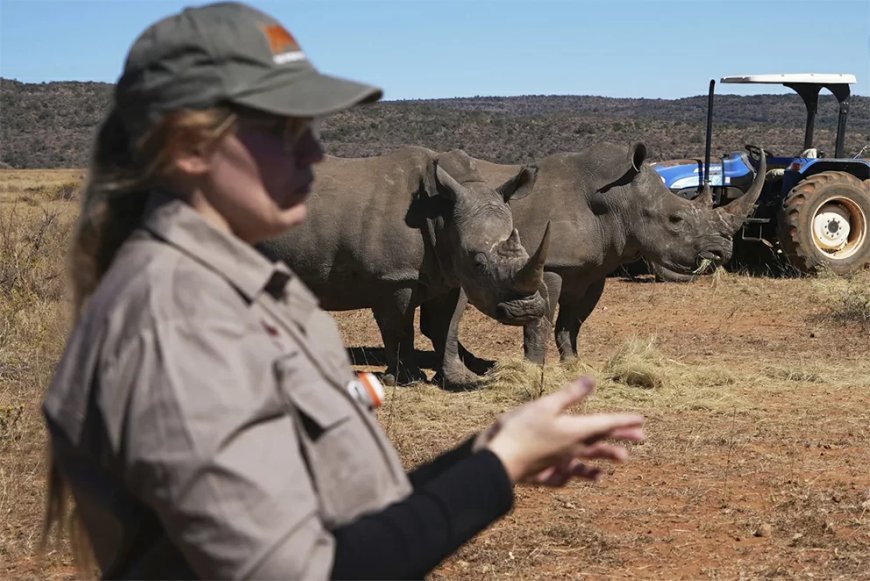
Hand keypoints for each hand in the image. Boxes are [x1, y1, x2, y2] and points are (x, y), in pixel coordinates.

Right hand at [483, 376, 643, 484]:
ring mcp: (560, 462)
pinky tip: (577, 477)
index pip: (605, 425)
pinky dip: (578, 474)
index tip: (641, 420)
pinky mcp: (546, 471)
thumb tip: (593, 379)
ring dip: (606, 456)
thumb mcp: (545, 406)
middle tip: (642, 437)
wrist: (499, 462)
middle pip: (601, 441)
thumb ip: (570, 395)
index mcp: (575, 431)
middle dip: (621, 437)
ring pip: (589, 458)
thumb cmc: (520, 430)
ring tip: (622, 459)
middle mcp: (572, 448)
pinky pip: (567, 474)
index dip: (623, 421)